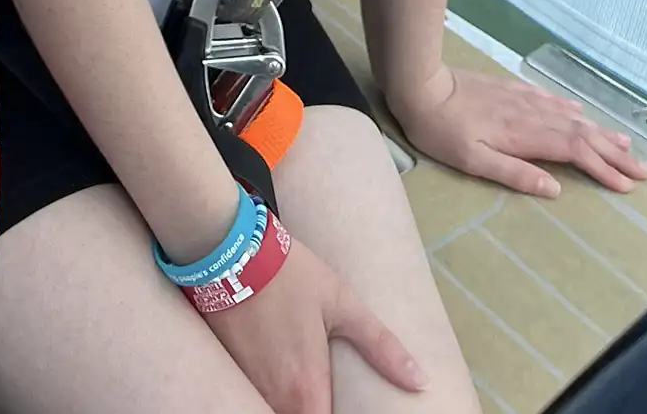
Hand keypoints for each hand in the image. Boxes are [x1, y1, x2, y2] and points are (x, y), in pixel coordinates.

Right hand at [204, 233, 425, 413]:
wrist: (225, 249)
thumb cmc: (288, 275)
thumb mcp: (340, 302)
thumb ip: (381, 346)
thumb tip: (421, 382)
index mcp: (306, 390)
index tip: (349, 406)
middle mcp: (273, 399)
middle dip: (317, 407)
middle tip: (329, 389)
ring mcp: (246, 386)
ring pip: (274, 409)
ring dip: (292, 401)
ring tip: (306, 377)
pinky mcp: (229, 371)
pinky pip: (254, 395)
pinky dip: (270, 390)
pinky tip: (278, 366)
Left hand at [387, 64, 646, 197]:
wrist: (419, 84)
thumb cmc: (440, 130)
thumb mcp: (472, 161)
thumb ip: (514, 174)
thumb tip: (555, 189)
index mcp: (524, 136)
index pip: (574, 153)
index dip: (603, 169)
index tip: (628, 186)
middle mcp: (530, 115)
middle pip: (581, 135)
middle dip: (614, 154)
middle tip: (644, 171)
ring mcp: (521, 99)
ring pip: (570, 117)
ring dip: (600, 132)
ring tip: (626, 144)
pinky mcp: (510, 89)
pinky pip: (549, 100)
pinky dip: (571, 110)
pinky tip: (581, 113)